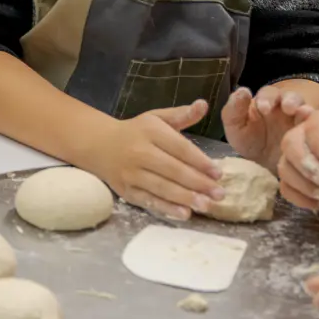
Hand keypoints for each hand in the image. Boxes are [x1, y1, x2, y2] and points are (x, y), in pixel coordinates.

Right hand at [85, 101, 222, 220]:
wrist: (98, 145)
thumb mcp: (156, 118)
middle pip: (172, 170)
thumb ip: (181, 115)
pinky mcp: (126, 191)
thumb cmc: (136, 132)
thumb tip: (204, 104)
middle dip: (198, 183)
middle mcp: (139, 152)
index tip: (219, 174)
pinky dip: (166, 209)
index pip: (180, 148)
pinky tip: (184, 214)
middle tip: (220, 194)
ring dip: (185, 198)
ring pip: (161, 187)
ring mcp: (131, 173)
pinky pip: (148, 201)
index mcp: (150, 132)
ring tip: (206, 206)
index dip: (200, 162)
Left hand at [221, 86, 312, 174]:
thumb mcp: (237, 129)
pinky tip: (315, 132)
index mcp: (267, 102)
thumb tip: (242, 90)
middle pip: (292, 97)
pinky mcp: (315, 133)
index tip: (264, 108)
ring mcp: (302, 119)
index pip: (269, 93)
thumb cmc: (251, 142)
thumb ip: (233, 111)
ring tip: (303, 115)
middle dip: (290, 100)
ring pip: (308, 109)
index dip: (267, 98)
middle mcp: (287, 107)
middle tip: (288, 108)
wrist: (266, 166)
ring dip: (306, 110)